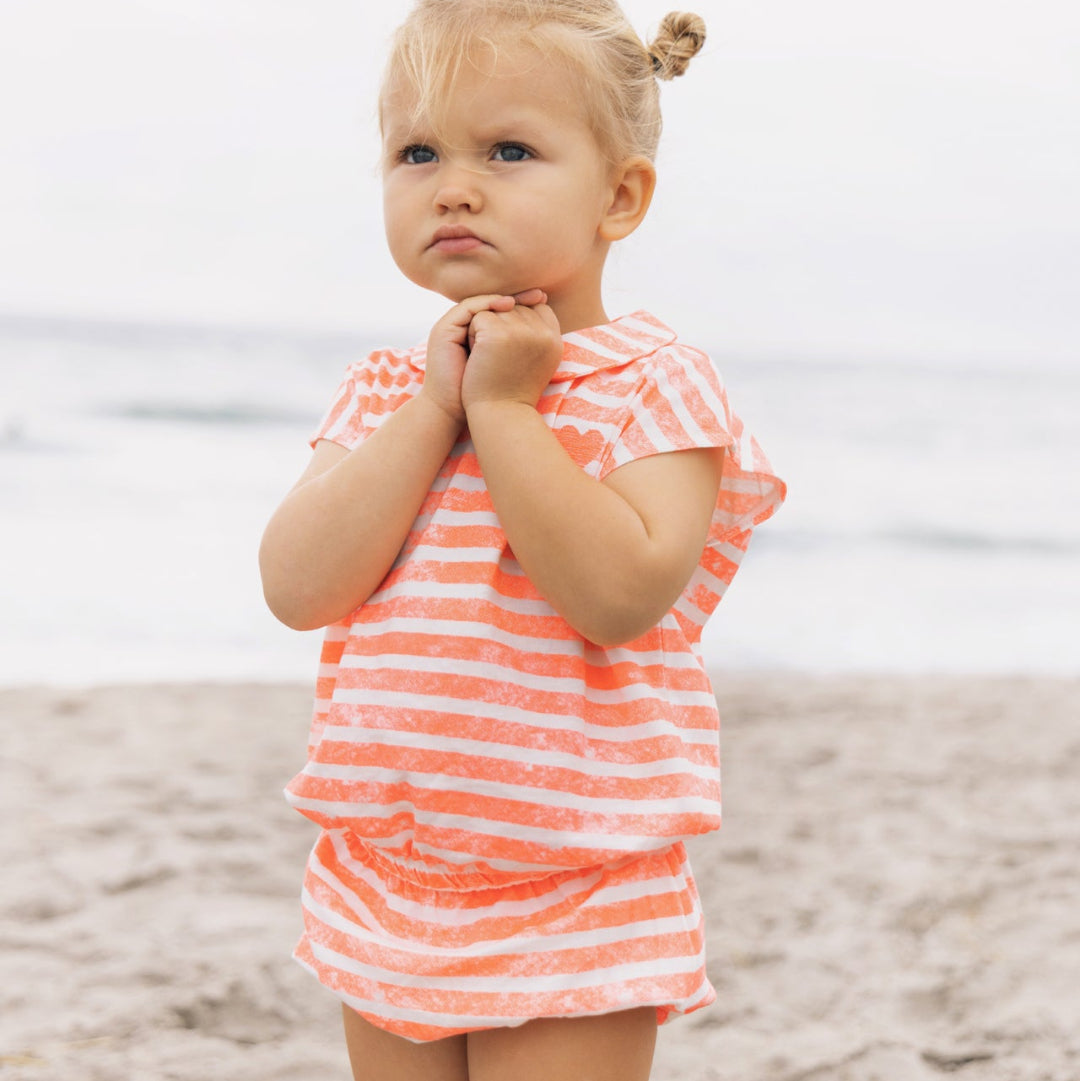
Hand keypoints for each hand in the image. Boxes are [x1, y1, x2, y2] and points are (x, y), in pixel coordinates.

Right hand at [420, 291, 547, 424]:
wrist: (451, 410)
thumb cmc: (483, 395)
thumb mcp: (507, 366)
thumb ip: (519, 348)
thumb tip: (548, 333)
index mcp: (478, 334)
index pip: (501, 310)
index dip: (523, 305)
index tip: (544, 302)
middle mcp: (464, 327)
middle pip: (492, 303)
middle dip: (517, 298)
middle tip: (540, 295)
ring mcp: (452, 327)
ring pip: (481, 302)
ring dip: (504, 299)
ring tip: (526, 300)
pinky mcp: (444, 330)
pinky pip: (469, 308)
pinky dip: (488, 304)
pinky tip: (508, 306)